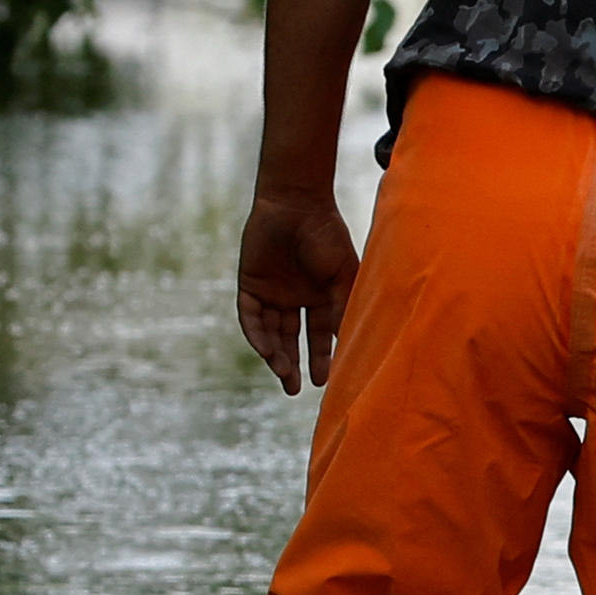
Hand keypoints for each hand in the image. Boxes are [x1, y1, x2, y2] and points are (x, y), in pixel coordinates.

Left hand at [236, 190, 357, 393]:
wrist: (297, 204)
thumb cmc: (327, 236)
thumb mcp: (342, 276)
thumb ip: (341, 307)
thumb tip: (345, 344)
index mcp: (321, 297)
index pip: (320, 335)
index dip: (322, 358)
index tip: (326, 381)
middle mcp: (296, 299)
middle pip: (292, 339)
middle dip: (294, 365)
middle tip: (295, 390)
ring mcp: (272, 292)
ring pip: (271, 332)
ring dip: (275, 354)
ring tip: (282, 372)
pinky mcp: (250, 285)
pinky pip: (251, 317)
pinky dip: (257, 334)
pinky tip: (266, 351)